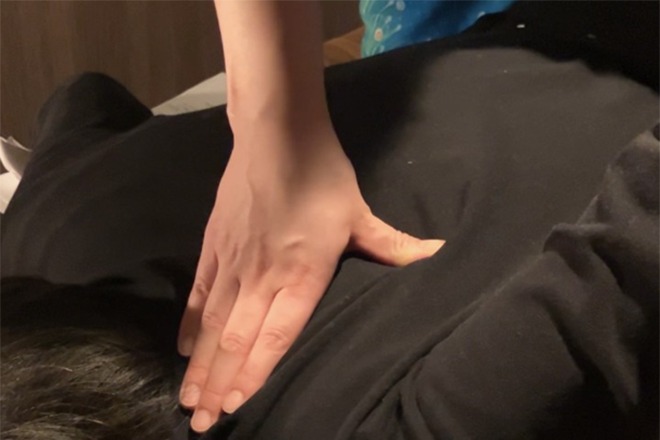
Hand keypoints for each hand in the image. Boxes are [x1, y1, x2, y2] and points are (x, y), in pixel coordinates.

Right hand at [177, 123, 443, 432]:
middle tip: (202, 422)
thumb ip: (392, 246)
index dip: (255, 374)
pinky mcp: (214, 243)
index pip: (275, 335)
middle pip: (235, 339)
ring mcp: (233, 260)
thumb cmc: (322, 173)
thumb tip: (438, 254)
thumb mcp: (360, 213)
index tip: (237, 405)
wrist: (277, 132)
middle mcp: (262, 275)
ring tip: (187, 397)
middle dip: (218, 384)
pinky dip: (189, 322)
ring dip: (199, 363)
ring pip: (211, 322)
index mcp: (302, 273)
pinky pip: (198, 291)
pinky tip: (182, 346)